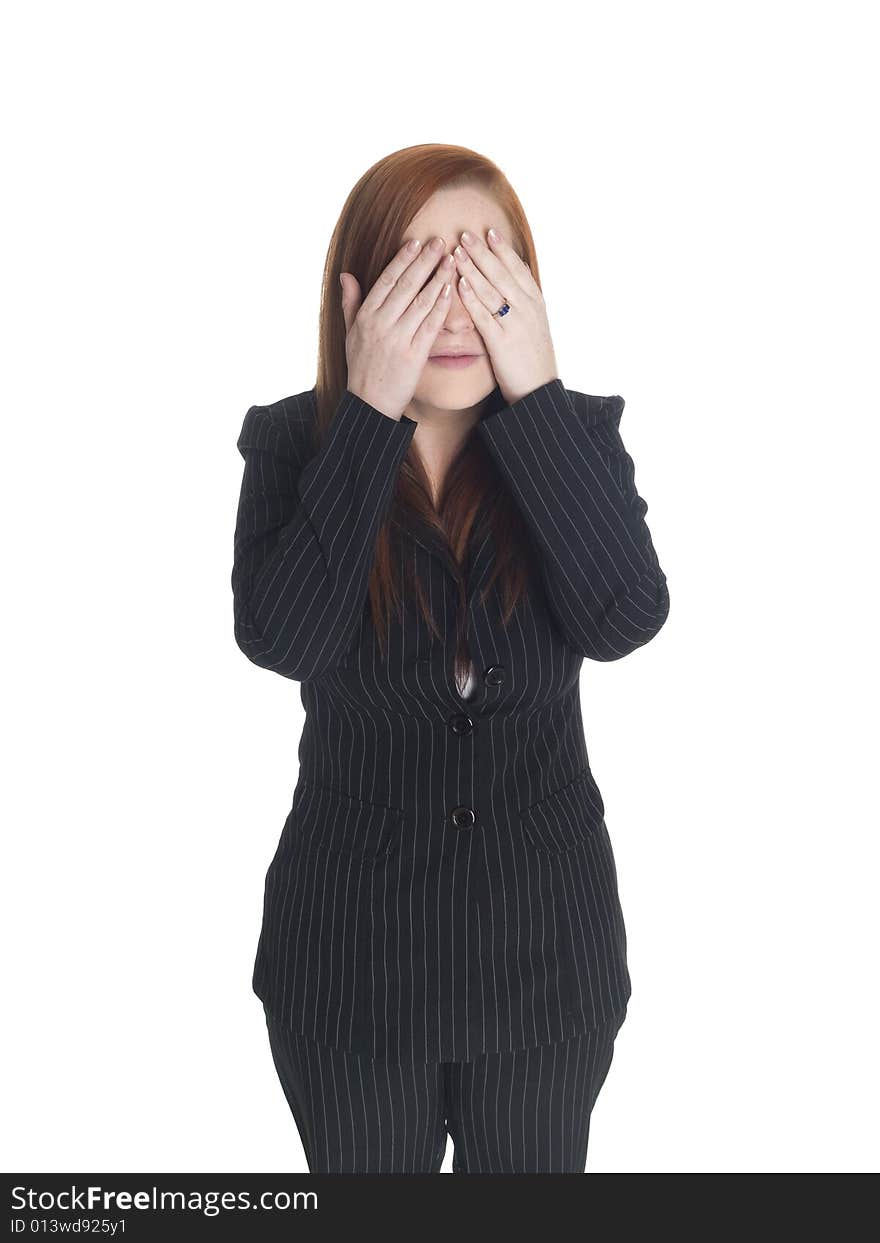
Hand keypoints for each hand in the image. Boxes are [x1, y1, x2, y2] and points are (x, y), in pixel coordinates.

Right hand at [339, 237, 455, 420]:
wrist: (370, 404)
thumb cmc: (361, 367)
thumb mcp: (349, 333)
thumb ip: (350, 302)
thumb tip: (346, 274)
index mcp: (365, 316)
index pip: (387, 280)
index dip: (403, 259)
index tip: (417, 242)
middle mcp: (381, 324)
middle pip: (407, 285)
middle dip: (425, 261)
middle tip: (440, 242)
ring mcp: (398, 339)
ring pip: (422, 302)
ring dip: (439, 278)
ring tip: (452, 260)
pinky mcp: (415, 355)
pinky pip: (431, 325)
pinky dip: (441, 306)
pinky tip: (451, 290)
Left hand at [452, 227, 558, 405]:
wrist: (539, 390)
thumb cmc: (533, 358)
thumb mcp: (536, 324)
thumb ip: (525, 299)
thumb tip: (517, 272)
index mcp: (536, 302)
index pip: (517, 268)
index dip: (502, 250)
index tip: (489, 231)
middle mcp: (527, 309)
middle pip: (502, 274)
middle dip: (483, 252)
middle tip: (466, 234)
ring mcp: (514, 324)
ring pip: (491, 289)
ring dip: (473, 268)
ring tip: (457, 251)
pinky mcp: (501, 342)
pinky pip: (484, 315)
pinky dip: (472, 297)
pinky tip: (459, 283)